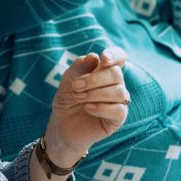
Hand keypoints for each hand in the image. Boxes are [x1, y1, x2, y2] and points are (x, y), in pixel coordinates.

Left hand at [43, 47, 128, 165]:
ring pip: (119, 91)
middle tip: (76, 86)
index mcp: (105, 71)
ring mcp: (118, 101)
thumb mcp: (68, 80)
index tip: (104, 58)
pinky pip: (118, 109)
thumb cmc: (67, 100)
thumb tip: (95, 57)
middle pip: (116, 73)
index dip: (115, 55)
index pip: (119, 57)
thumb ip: (80, 67)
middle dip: (94, 79)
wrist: (61, 125)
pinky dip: (101, 107)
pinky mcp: (118, 118)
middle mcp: (115, 84)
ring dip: (95, 93)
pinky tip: (87, 108)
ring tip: (79, 98)